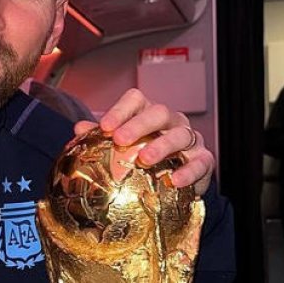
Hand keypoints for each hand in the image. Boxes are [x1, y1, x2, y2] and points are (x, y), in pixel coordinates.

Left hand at [73, 88, 213, 194]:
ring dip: (162, 146)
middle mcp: (171, 121)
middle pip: (159, 112)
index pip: (136, 99)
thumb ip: (100, 138)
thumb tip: (79, 129)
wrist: (176, 183)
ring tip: (145, 159)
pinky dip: (189, 171)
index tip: (103, 127)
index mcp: (148, 113)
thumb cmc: (144, 157)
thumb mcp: (122, 147)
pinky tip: (174, 180)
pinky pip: (201, 162)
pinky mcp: (204, 160)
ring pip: (181, 135)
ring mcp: (191, 139)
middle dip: (139, 124)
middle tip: (120, 139)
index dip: (120, 110)